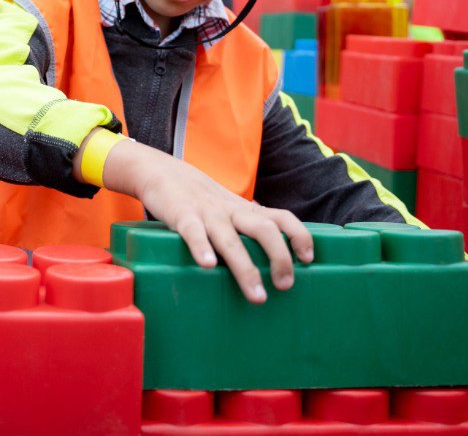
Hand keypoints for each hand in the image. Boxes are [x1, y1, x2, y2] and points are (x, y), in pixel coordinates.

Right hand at [102, 139, 312, 303]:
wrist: (160, 171)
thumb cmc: (199, 199)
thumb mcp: (228, 209)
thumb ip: (246, 227)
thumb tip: (269, 259)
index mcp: (244, 210)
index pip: (281, 217)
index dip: (299, 235)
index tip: (307, 258)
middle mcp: (230, 211)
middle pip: (264, 229)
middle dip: (279, 257)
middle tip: (285, 285)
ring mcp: (206, 213)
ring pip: (230, 239)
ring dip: (245, 268)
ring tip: (256, 295)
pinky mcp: (181, 215)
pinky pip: (193, 232)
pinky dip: (201, 248)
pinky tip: (207, 266)